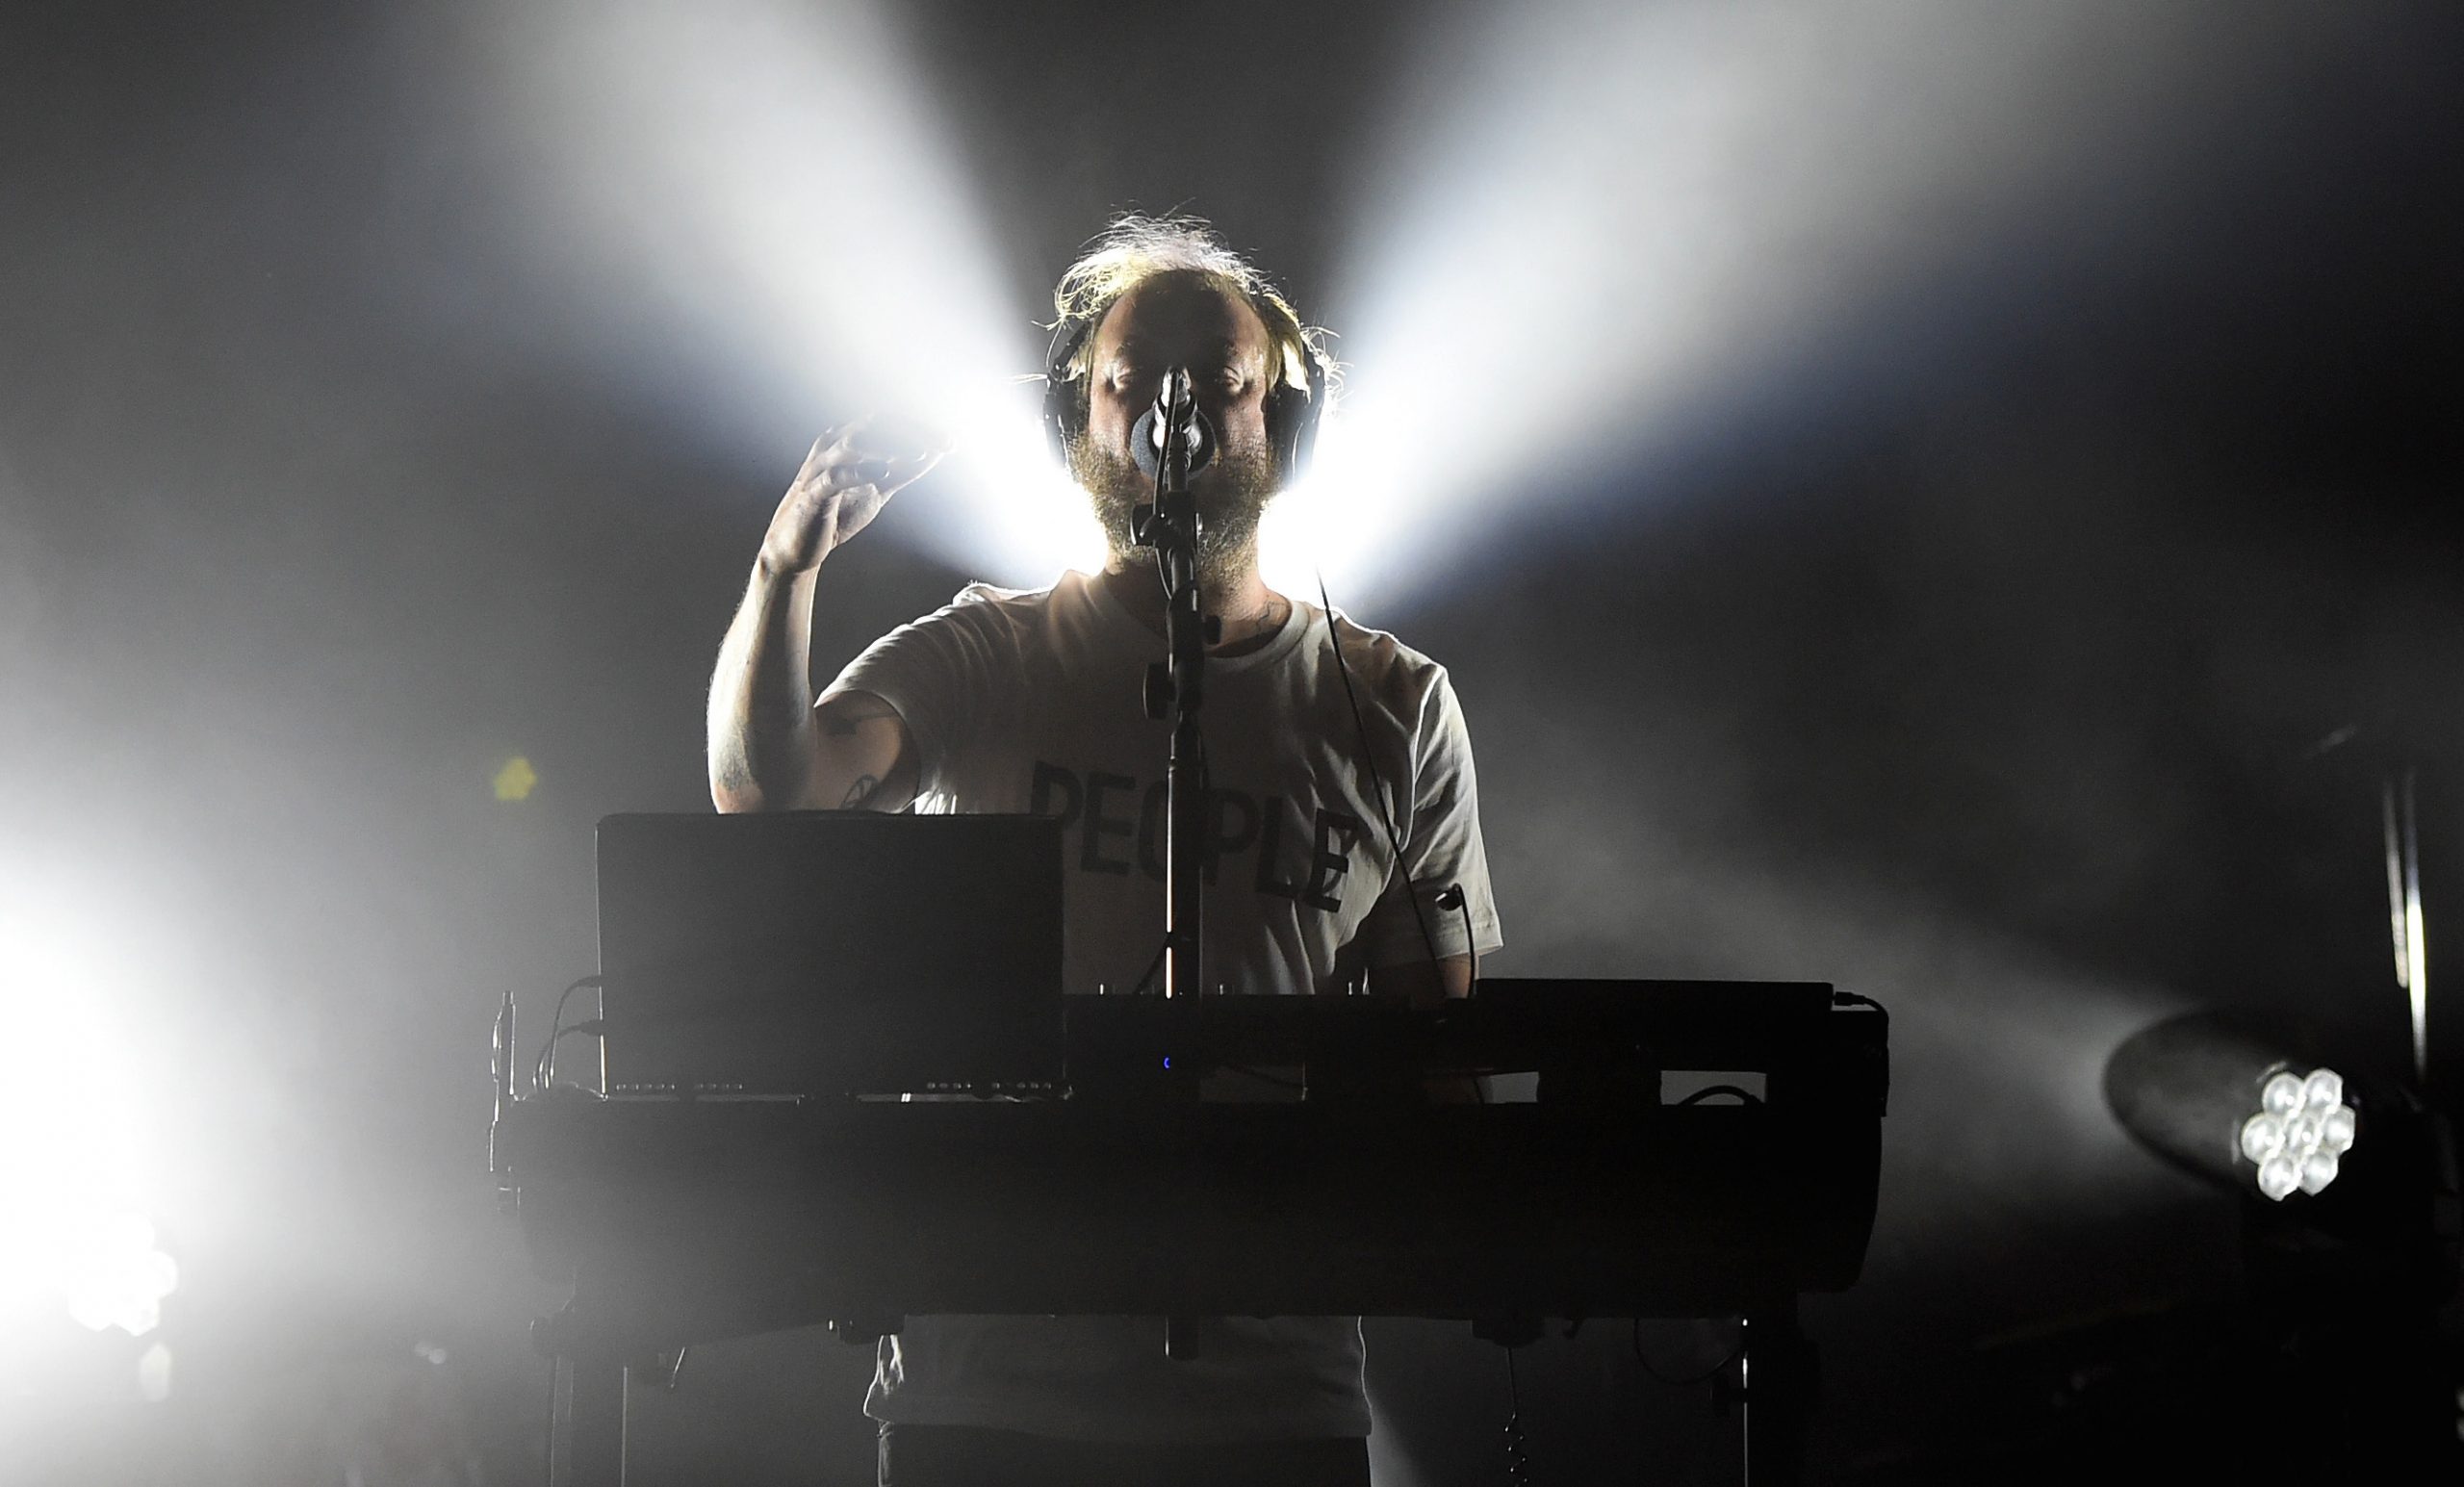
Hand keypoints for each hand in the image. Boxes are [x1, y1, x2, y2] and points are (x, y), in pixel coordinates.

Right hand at [758, 416, 949, 574]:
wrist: (798, 547)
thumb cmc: (837, 512)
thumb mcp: (877, 488)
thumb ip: (903, 470)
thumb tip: (935, 453)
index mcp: (847, 439)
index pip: (886, 421)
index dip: (919, 428)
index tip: (950, 442)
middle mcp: (831, 444)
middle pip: (874, 425)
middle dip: (911, 433)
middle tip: (943, 444)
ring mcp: (819, 466)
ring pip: (854, 443)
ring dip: (888, 446)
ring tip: (920, 454)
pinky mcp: (813, 493)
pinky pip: (835, 476)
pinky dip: (860, 471)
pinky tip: (884, 473)